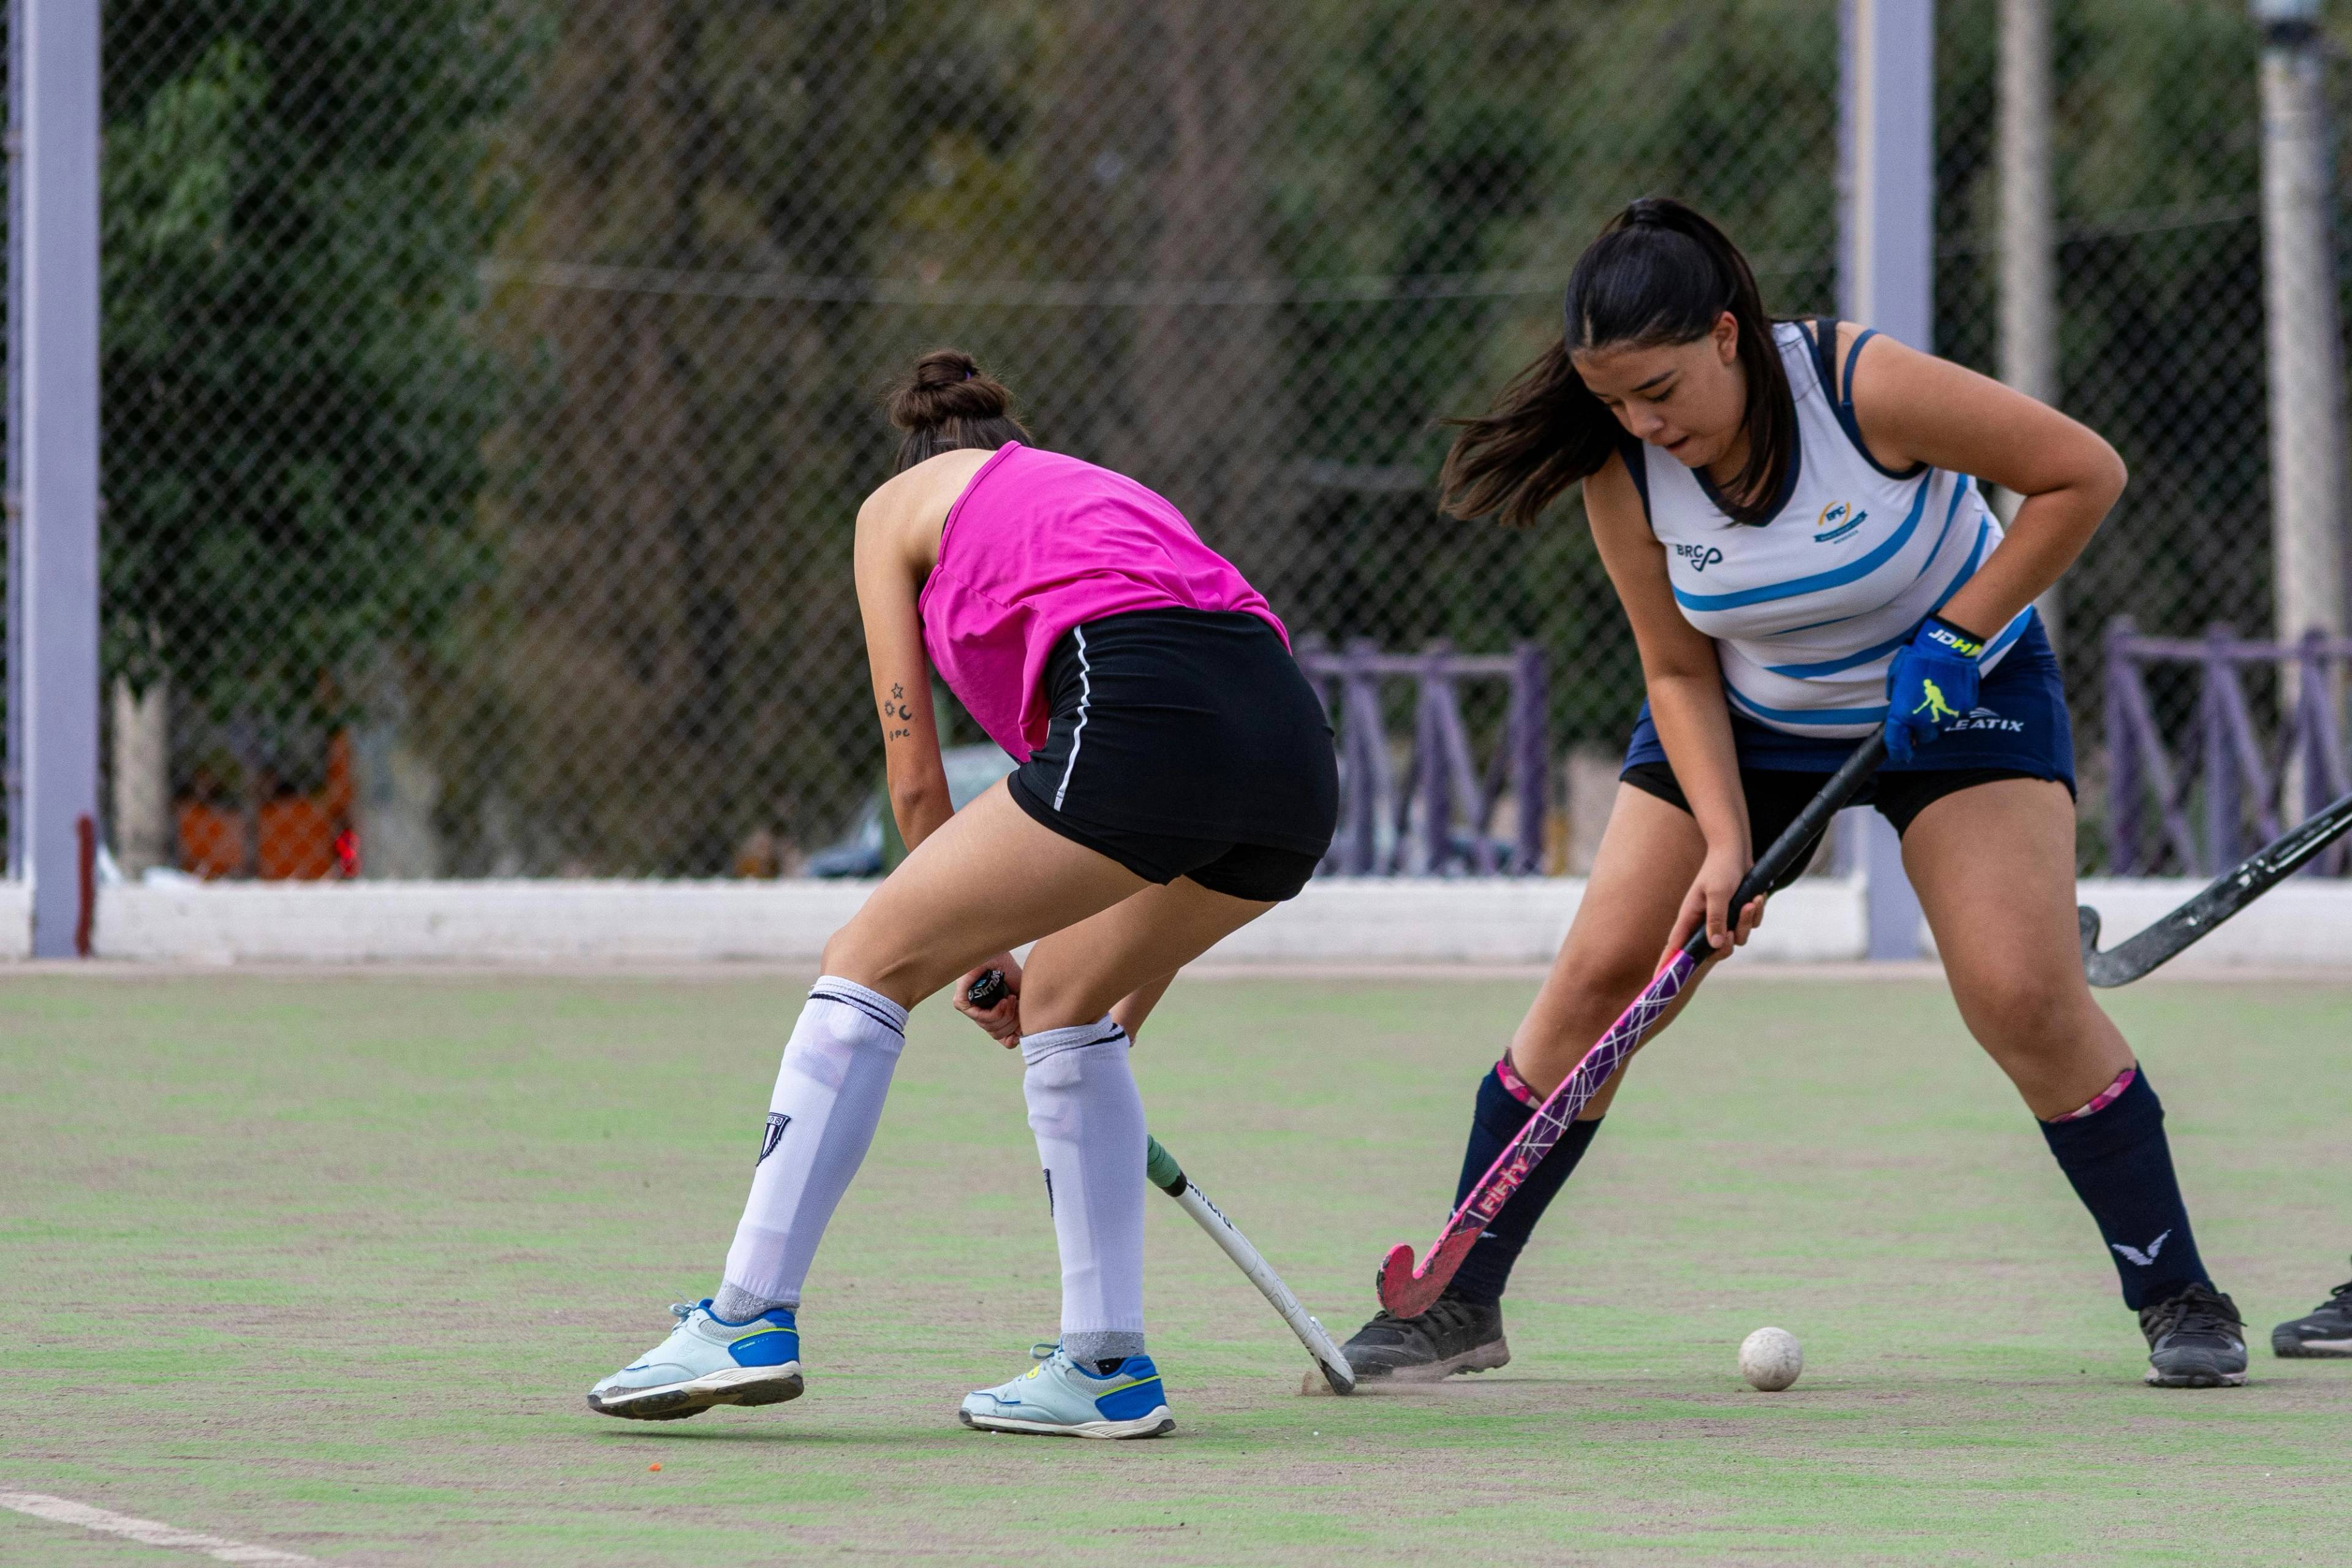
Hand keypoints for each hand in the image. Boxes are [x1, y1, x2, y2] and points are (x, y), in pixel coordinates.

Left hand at [954, 953, 1023, 1046]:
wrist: (996, 952)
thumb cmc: (1006, 969)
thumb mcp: (1021, 994)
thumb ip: (1022, 1014)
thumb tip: (1023, 1035)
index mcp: (992, 1011)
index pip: (1000, 1036)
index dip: (1011, 1039)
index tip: (1019, 1033)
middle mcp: (980, 1012)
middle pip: (997, 1034)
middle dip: (1012, 1021)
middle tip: (1016, 1003)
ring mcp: (970, 1008)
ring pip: (990, 1028)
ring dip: (1006, 1015)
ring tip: (1010, 998)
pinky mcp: (961, 1002)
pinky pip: (981, 1018)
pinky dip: (996, 1012)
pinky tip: (1003, 1000)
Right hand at [1663, 843, 1765, 964]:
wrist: (1737, 850)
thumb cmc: (1721, 868)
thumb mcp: (1718, 893)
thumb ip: (1716, 919)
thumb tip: (1714, 945)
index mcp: (1690, 917)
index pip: (1674, 946)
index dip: (1667, 964)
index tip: (1659, 981)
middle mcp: (1703, 921)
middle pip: (1713, 950)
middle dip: (1728, 943)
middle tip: (1733, 931)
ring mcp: (1720, 918)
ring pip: (1736, 939)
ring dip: (1746, 923)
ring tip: (1751, 902)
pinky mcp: (1736, 914)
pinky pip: (1749, 927)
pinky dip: (1755, 915)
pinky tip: (1756, 898)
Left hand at [1882, 614, 1984, 763]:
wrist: (1947, 646)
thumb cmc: (1916, 658)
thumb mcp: (1896, 677)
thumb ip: (1896, 698)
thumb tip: (1897, 706)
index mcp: (1904, 714)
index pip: (1898, 743)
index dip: (1899, 752)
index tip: (1901, 755)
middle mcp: (1926, 719)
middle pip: (1924, 737)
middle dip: (1920, 730)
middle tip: (1919, 714)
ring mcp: (1948, 714)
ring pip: (1941, 725)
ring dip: (1937, 717)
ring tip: (1936, 695)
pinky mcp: (1964, 707)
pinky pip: (1957, 713)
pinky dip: (1952, 706)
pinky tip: (1950, 689)